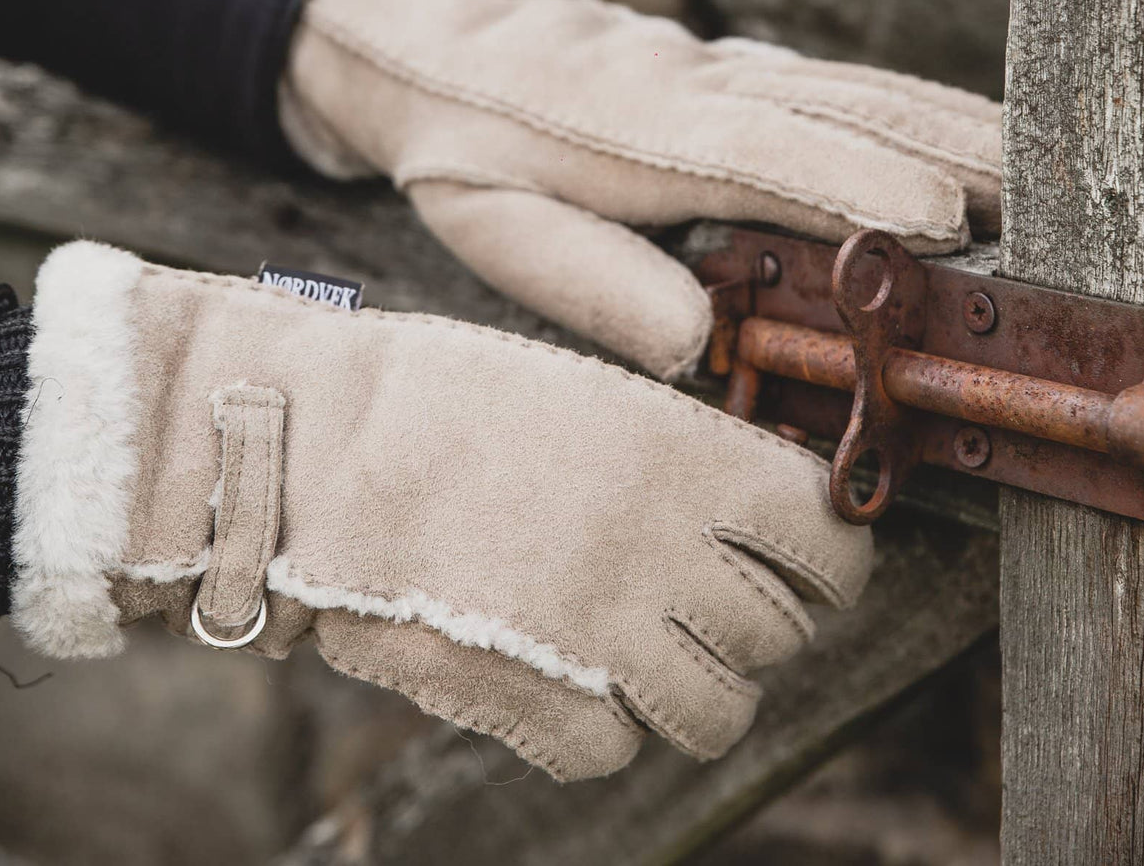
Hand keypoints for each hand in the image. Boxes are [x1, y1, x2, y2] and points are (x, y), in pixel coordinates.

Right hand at [13, 242, 870, 781]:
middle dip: (756, 622)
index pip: (828, 546)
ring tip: (645, 647)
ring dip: (695, 687)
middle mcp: (666, 551)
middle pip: (781, 635)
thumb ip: (679, 456)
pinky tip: (568, 672)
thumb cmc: (439, 395)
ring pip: (720, 712)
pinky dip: (605, 726)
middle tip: (703, 597)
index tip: (805, 564)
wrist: (316, 443)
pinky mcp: (533, 699)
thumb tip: (747, 514)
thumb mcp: (584, 393)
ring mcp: (603, 634)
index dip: (827, 563)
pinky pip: (617, 751)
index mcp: (687, 460)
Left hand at [282, 0, 1000, 378]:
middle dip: (953, 151)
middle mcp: (701, 85)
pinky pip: (838, 85)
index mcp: (642, 132)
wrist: (442, 46)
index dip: (857, 182)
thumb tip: (694, 344)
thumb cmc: (467, 148)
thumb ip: (593, 280)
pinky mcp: (733, 69)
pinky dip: (913, 107)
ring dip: (952, 123)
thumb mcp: (495, 228)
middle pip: (846, 110)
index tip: (950, 215)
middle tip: (1050, 203)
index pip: (767, 154)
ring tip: (1041, 166)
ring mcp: (724, 68)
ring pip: (857, 88)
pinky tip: (961, 131)